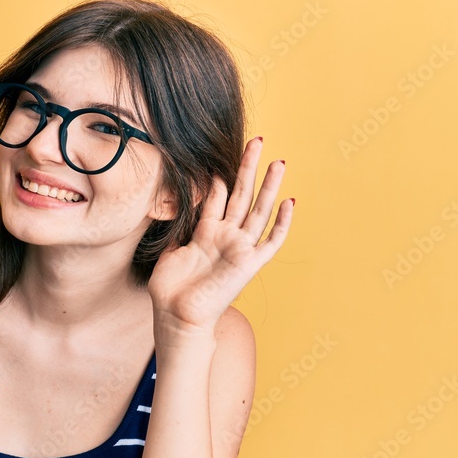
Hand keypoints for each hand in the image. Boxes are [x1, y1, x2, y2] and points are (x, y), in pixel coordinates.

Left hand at [147, 137, 293, 333]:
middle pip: (240, 194)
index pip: (216, 196)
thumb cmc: (169, 290)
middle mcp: (225, 236)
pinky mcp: (249, 264)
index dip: (219, 176)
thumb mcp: (168, 251)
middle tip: (256, 140)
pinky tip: (290, 202)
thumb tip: (170, 206)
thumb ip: (175, 229)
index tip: (221, 153)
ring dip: (268, 186)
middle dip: (248, 167)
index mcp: (205, 232)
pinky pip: (271, 241)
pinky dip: (282, 223)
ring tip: (278, 161)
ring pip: (258, 210)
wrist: (177, 317)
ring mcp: (239, 249)